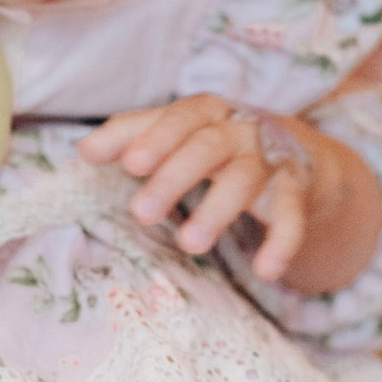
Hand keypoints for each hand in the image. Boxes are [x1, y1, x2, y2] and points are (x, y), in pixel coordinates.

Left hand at [78, 95, 337, 282]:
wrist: (297, 156)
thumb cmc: (218, 143)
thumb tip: (84, 151)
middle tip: (141, 213)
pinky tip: (266, 270)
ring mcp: (271, 160)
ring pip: (245, 180)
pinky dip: (282, 242)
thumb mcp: (178, 134)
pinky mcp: (296, 192)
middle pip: (208, 147)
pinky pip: (291, 216)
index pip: (181, 117)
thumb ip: (132, 136)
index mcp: (208, 112)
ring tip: (189, 245)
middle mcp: (241, 130)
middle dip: (174, 178)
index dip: (156, 138)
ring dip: (217, 211)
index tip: (129, 165)